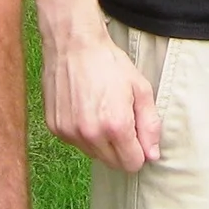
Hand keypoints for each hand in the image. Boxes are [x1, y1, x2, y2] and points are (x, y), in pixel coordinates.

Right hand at [41, 29, 160, 171]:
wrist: (73, 44)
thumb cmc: (108, 63)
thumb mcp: (141, 88)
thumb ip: (150, 125)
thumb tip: (153, 155)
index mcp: (116, 126)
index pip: (132, 164)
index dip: (139, 151)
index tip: (137, 134)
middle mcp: (91, 134)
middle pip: (113, 164)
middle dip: (122, 149)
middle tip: (121, 120)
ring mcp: (70, 132)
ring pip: (94, 155)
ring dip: (102, 142)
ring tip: (102, 111)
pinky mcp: (55, 128)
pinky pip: (76, 143)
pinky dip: (84, 133)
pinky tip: (86, 110)